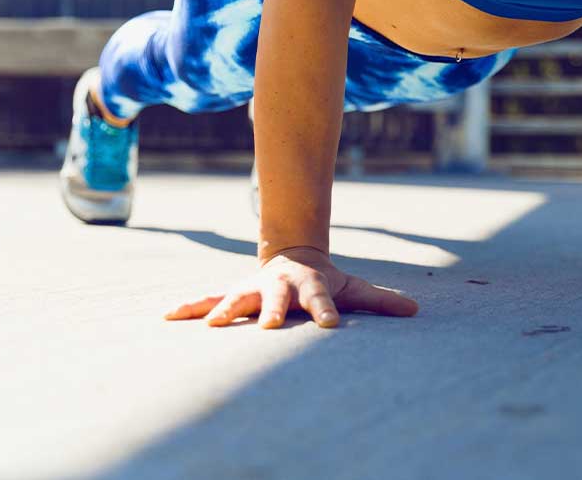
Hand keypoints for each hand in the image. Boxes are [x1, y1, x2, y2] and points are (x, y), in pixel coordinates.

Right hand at [164, 246, 418, 327]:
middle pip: (276, 299)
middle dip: (271, 311)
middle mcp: (279, 287)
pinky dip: (189, 308)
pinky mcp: (232, 294)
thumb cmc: (324, 281)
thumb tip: (415, 311)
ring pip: (236, 298)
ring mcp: (253, 289)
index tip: (329, 326)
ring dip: (223, 310)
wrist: (292, 255)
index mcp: (310, 286)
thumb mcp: (353, 288)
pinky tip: (167, 317)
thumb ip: (380, 301)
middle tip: (267, 327)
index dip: (326, 312)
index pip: (322, 301)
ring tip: (210, 325)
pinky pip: (207, 300)